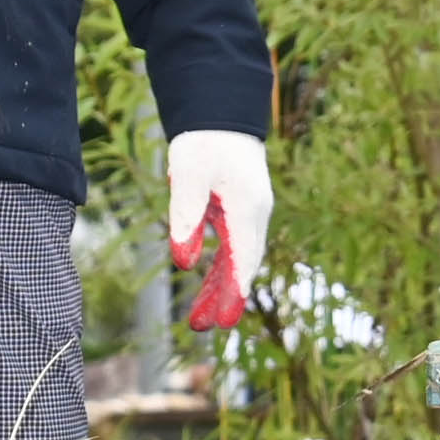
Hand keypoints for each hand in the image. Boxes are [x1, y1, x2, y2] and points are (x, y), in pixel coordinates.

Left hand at [168, 128, 272, 332]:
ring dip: (218, 287)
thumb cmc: (205, 140)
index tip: (223, 321)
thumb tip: (184, 263)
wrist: (221, 111)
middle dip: (223, 298)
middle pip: (242, 265)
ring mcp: (250, 212)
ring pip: (237, 258)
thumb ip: (185, 216)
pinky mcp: (239, 209)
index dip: (233, 291)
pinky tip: (205, 284)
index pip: (243, 258)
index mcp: (248, 207)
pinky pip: (232, 246)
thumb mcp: (188, 175)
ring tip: (198, 318)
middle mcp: (256, 214)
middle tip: (203, 328)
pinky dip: (220, 268)